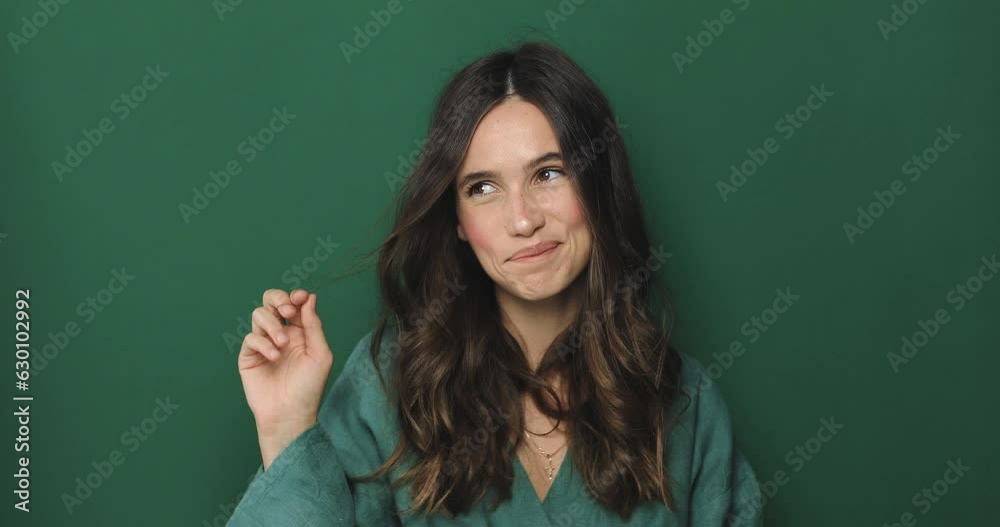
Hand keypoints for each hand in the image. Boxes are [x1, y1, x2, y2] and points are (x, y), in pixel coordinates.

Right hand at [237, 289, 333, 443]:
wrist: (290, 413)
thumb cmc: (309, 386)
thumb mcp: (320, 353)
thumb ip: (314, 325)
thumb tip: (309, 298)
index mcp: (300, 331)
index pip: (293, 303)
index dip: (295, 296)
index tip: (300, 297)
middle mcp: (281, 333)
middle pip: (271, 301)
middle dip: (278, 299)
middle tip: (287, 311)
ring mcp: (264, 343)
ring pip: (259, 315)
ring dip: (272, 325)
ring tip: (282, 345)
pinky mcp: (249, 356)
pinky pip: (250, 337)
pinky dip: (262, 343)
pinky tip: (274, 356)